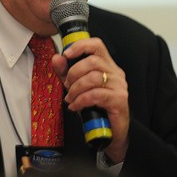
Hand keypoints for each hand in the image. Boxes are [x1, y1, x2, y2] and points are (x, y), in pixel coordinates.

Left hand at [52, 37, 129, 162]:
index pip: (97, 45)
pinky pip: (96, 95)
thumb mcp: (77, 87)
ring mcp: (119, 86)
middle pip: (92, 61)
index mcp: (107, 65)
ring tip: (71, 98)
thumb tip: (56, 58)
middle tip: (67, 86)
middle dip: (73, 73)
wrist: (110, 131)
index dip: (80, 46)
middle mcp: (116, 73)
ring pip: (93, 77)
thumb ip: (66, 72)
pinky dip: (81, 100)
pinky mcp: (119, 100)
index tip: (66, 54)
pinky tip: (75, 106)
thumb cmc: (96, 107)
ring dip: (76, 88)